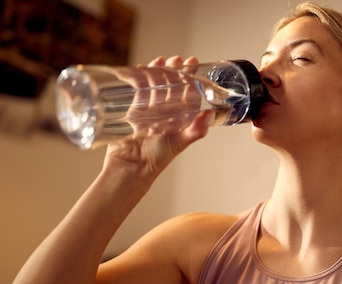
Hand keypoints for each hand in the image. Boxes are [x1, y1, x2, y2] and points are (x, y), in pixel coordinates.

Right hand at [104, 56, 213, 180]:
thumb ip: (195, 130)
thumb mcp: (179, 142)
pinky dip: (138, 79)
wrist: (131, 167)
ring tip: (160, 60)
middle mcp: (167, 115)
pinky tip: (140, 69)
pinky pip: (138, 92)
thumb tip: (210, 114)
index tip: (193, 63)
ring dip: (157, 72)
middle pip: (172, 87)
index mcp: (180, 120)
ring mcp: (150, 113)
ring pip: (155, 87)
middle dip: (174, 71)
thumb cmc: (157, 158)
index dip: (191, 78)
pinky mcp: (134, 113)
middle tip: (176, 58)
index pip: (188, 94)